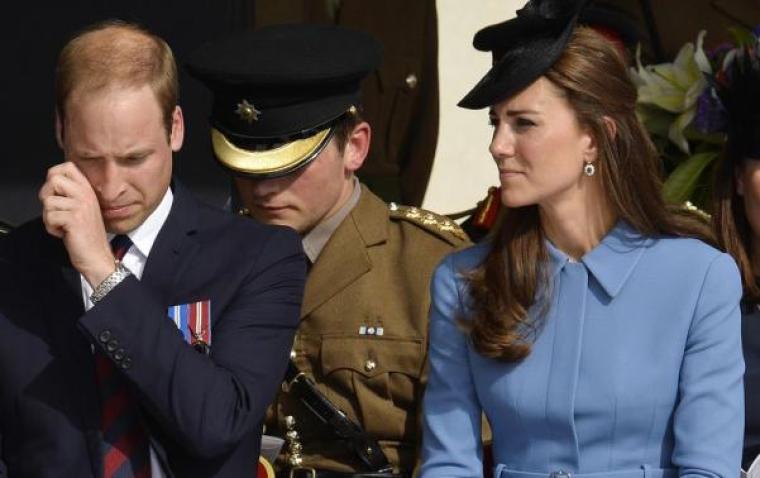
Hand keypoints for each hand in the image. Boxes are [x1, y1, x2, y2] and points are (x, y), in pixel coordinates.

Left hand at [39, 162, 115, 286]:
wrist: (97, 256)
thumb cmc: (87, 235)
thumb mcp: (83, 208)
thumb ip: (71, 194)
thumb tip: (52, 185)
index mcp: (88, 190)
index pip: (67, 167)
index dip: (54, 176)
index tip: (56, 192)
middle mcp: (85, 195)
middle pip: (53, 179)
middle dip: (47, 195)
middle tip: (56, 210)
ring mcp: (81, 206)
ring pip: (48, 201)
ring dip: (49, 217)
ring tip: (62, 224)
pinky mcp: (74, 219)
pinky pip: (49, 217)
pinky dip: (51, 228)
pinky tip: (64, 233)